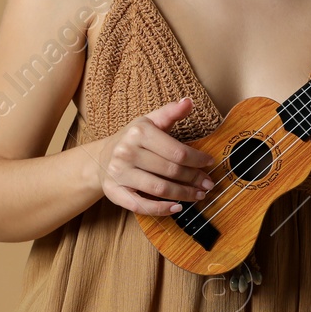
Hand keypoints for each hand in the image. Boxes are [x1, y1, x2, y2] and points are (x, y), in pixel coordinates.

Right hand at [100, 96, 217, 216]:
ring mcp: (119, 173)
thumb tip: (189, 102)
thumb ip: (170, 112)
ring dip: (184, 195)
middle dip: (194, 179)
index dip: (198, 159)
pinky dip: (161, 209)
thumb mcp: (149, 121)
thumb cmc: (132, 139)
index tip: (209, 163)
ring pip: (159, 189)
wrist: (100, 157)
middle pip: (171, 170)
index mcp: (139, 132)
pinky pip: (140, 205)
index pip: (177, 150)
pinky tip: (177, 208)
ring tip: (199, 195)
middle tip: (208, 183)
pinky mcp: (114, 192)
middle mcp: (127, 152)